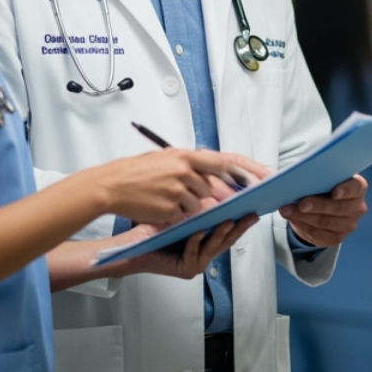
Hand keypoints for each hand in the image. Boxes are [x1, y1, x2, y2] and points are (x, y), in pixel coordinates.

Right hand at [99, 149, 265, 225]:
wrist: (111, 186)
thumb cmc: (135, 171)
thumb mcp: (165, 158)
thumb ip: (189, 164)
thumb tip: (212, 172)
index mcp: (184, 156)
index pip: (223, 162)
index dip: (244, 171)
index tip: (261, 176)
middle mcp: (184, 171)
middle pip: (211, 188)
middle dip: (210, 195)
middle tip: (209, 197)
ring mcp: (178, 192)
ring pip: (199, 204)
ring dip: (190, 205)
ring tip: (168, 198)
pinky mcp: (171, 210)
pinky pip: (184, 216)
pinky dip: (178, 215)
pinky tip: (162, 207)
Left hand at [99, 217, 258, 279]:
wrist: (133, 246)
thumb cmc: (154, 230)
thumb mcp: (183, 215)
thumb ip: (201, 209)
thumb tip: (220, 192)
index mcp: (205, 242)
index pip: (228, 231)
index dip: (241, 221)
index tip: (252, 208)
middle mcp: (203, 254)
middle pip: (226, 240)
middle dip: (239, 227)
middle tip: (250, 215)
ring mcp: (195, 263)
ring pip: (212, 248)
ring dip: (220, 234)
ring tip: (228, 220)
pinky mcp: (185, 269)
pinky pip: (193, 254)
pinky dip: (195, 242)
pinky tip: (197, 232)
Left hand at [279, 175, 366, 247]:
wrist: (323, 207)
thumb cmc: (322, 185)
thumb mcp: (322, 177)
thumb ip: (316, 175)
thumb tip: (294, 176)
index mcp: (357, 187)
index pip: (355, 188)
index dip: (345, 190)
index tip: (334, 193)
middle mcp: (357, 207)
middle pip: (338, 208)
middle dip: (317, 206)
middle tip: (300, 203)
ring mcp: (349, 225)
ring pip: (325, 222)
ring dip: (304, 217)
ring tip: (287, 210)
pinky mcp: (336, 238)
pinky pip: (318, 234)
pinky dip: (303, 226)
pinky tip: (292, 219)